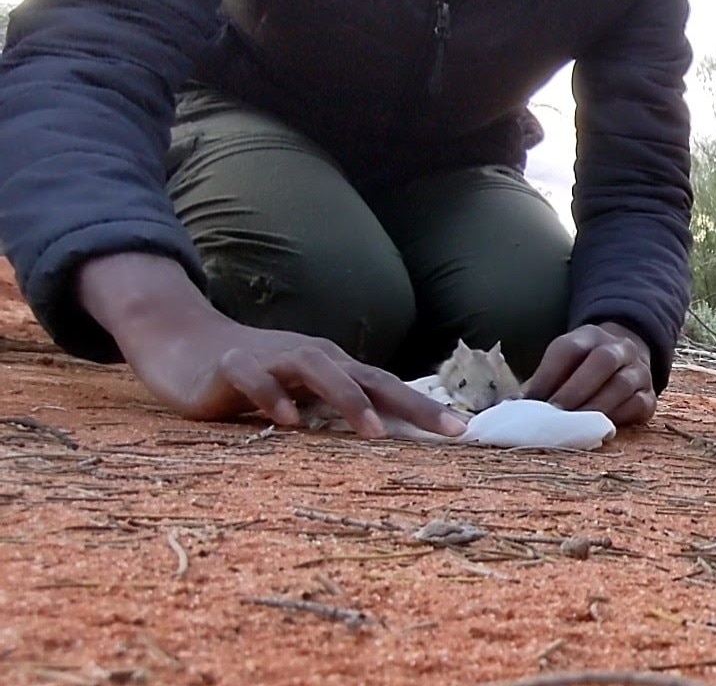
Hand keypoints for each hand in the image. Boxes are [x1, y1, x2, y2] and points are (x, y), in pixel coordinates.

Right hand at [77, 252, 466, 438]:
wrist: (184, 344)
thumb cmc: (254, 375)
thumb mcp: (304, 392)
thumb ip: (338, 409)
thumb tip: (389, 435)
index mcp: (335, 366)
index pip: (389, 387)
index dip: (426, 408)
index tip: (465, 432)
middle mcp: (313, 357)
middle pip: (370, 377)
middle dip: (412, 404)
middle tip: (449, 430)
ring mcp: (274, 358)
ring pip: (319, 372)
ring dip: (348, 401)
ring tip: (373, 433)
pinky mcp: (232, 366)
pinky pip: (256, 380)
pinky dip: (274, 398)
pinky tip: (289, 422)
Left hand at [524, 322, 655, 424]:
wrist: (627, 360)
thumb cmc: (583, 369)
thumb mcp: (564, 364)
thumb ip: (542, 383)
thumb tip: (510, 408)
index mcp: (590, 336)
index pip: (569, 348)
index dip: (549, 374)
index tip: (531, 401)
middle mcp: (619, 348)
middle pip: (602, 361)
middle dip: (575, 390)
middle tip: (554, 415)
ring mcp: (638, 370)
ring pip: (621, 384)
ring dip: (595, 407)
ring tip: (574, 428)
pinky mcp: (650, 395)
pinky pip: (639, 404)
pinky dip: (618, 417)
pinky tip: (600, 429)